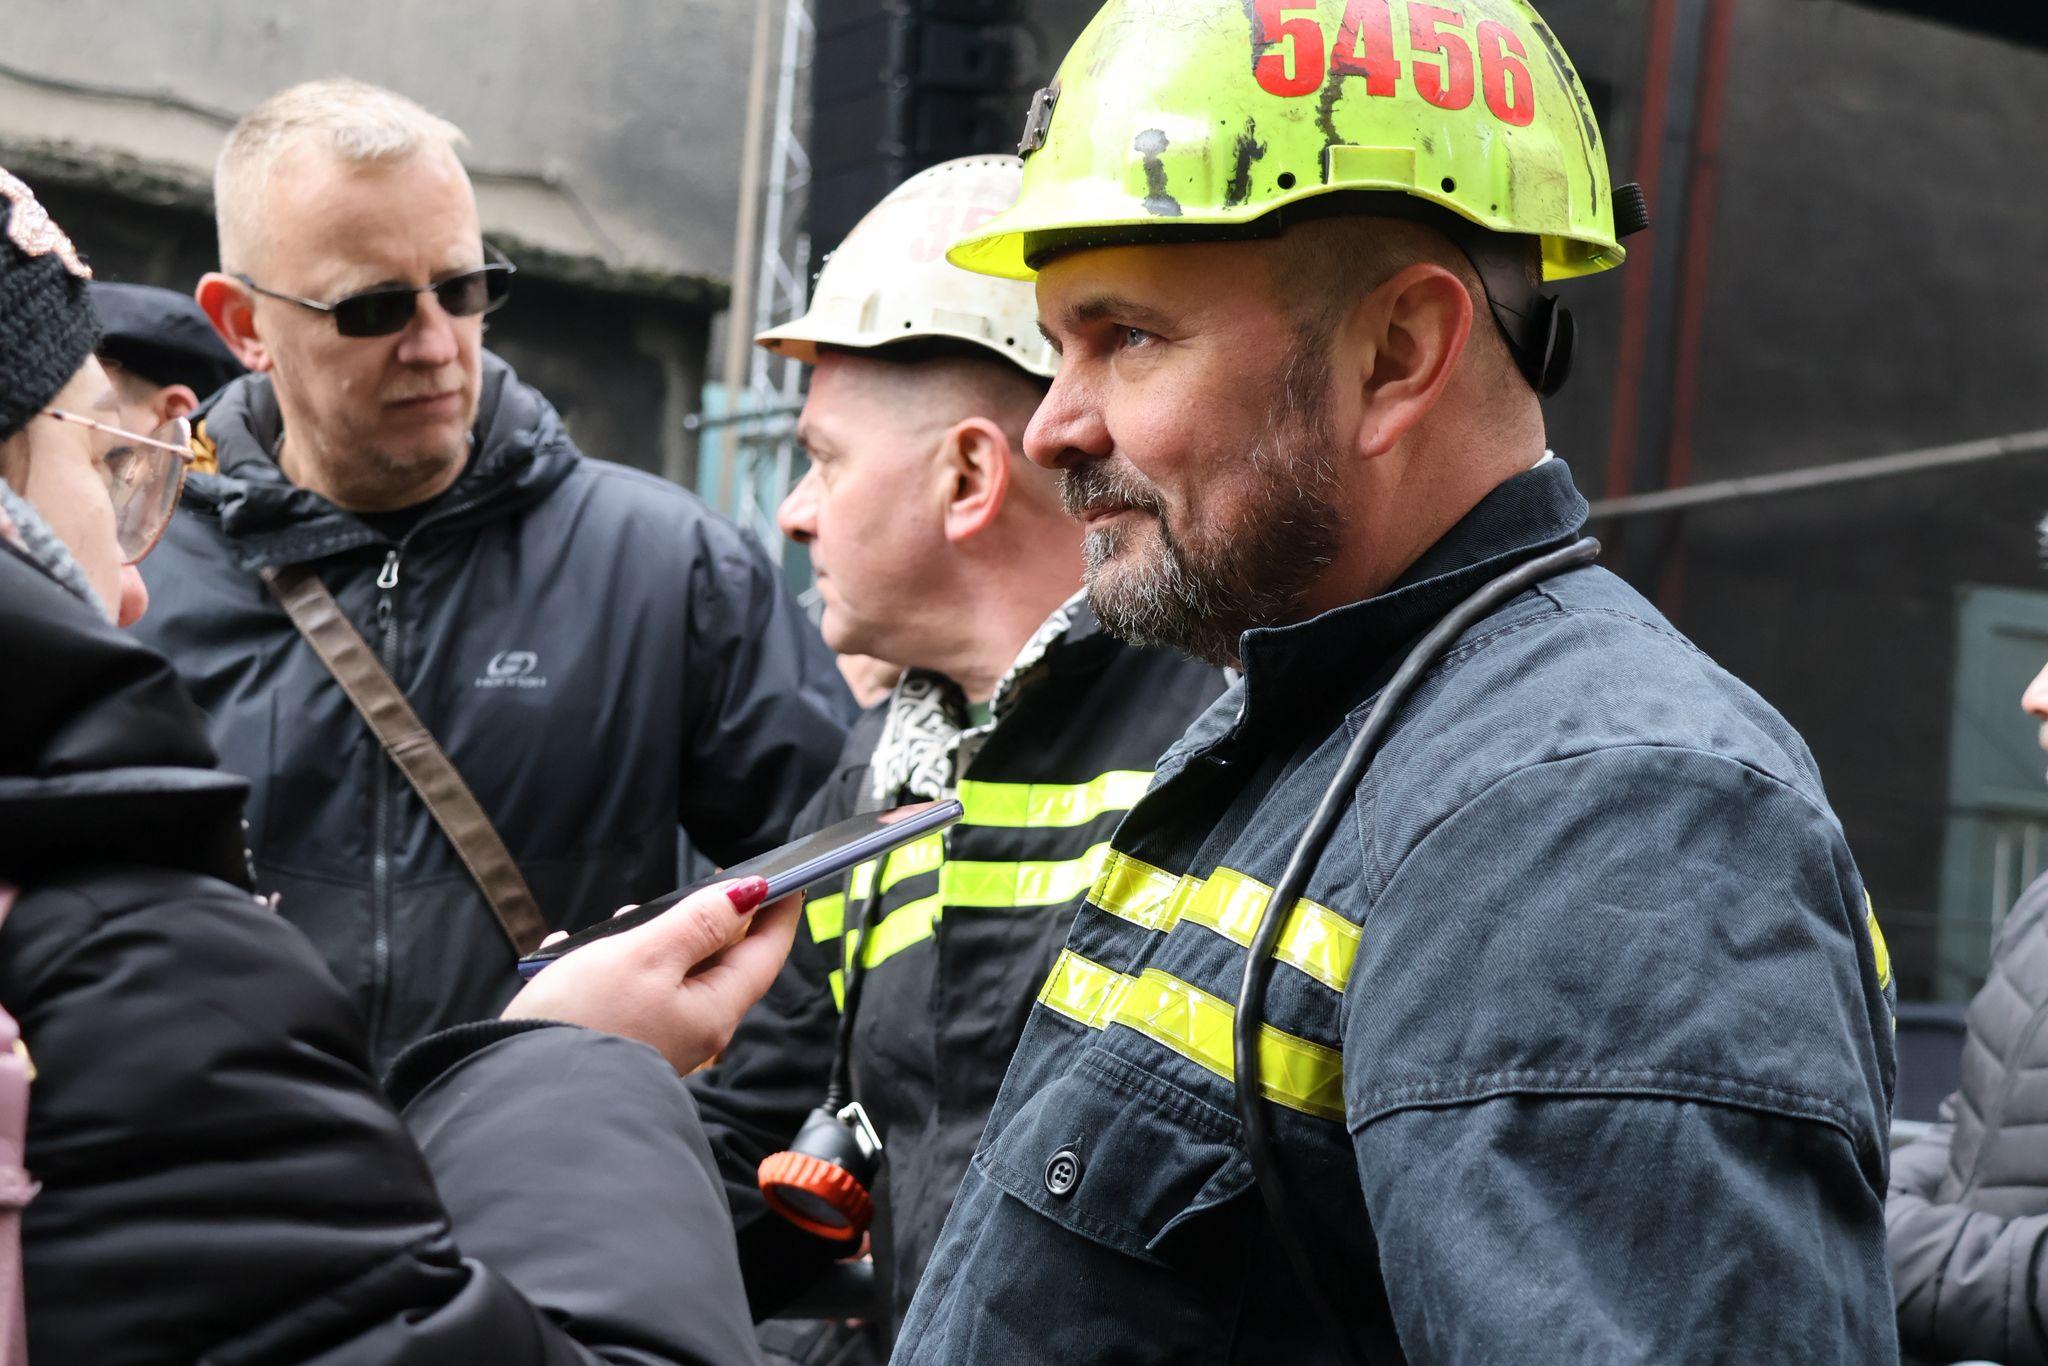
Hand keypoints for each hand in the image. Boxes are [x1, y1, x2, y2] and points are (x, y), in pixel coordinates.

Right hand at [502, 877, 799, 1074]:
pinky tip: (576, 952)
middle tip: (694, 887)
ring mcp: (658, 1040)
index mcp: (714, 1009)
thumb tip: (750, 894)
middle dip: (707, 921)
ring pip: (673, 975)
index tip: (788, 877)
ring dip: (654, 940)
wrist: (518, 1093)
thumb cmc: (586, 1020)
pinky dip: (613, 965)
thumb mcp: (646, 955)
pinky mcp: (621, 1043)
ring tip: (621, 919)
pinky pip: (632, 993)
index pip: (765, 954)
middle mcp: (694, 1030)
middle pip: (720, 963)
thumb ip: (699, 922)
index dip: (778, 912)